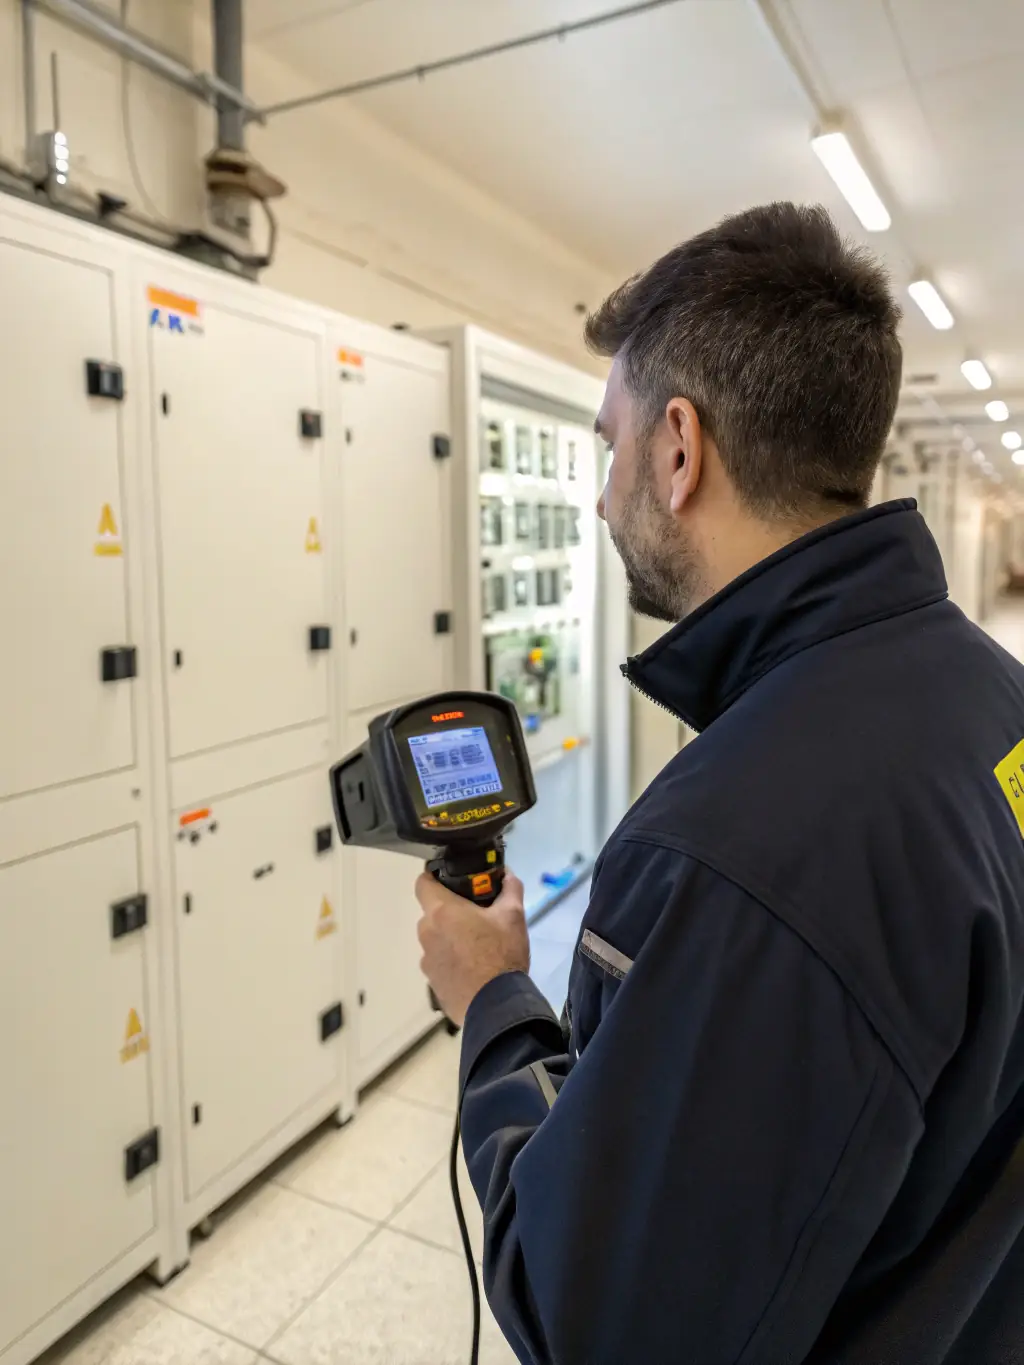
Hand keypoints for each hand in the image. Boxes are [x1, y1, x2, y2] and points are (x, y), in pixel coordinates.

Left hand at [415, 871, 529, 1027]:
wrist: (496, 1006)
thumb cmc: (502, 954)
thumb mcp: (514, 916)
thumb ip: (509, 888)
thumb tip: (506, 874)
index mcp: (441, 911)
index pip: (422, 882)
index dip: (435, 878)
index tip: (453, 882)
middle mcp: (426, 932)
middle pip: (432, 913)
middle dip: (451, 912)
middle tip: (477, 918)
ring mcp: (426, 960)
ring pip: (435, 939)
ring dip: (450, 938)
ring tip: (478, 949)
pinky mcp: (431, 982)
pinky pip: (439, 962)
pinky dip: (451, 961)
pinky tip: (473, 971)